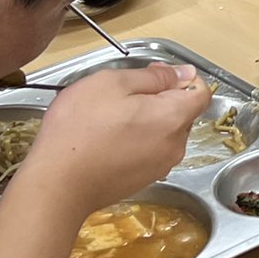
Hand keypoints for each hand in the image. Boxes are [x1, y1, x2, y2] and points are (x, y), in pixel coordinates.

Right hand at [15, 63, 212, 217]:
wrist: (58, 184)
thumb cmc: (81, 129)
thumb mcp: (113, 83)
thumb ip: (154, 76)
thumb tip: (184, 73)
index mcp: (174, 117)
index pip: (201, 92)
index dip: (181, 77)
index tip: (154, 74)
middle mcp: (175, 145)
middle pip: (182, 113)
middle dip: (161, 98)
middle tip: (122, 95)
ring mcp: (160, 166)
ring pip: (164, 132)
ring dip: (146, 121)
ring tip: (110, 118)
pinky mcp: (143, 180)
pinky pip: (150, 151)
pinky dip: (136, 141)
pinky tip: (108, 140)